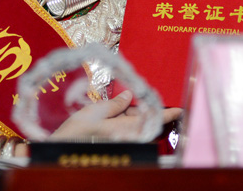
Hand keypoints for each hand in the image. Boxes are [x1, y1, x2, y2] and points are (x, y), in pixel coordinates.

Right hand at [49, 90, 181, 141]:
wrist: (62, 147)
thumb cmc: (78, 131)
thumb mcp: (96, 111)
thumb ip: (116, 104)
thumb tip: (129, 97)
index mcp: (127, 129)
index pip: (153, 121)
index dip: (167, 114)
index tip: (180, 110)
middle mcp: (126, 136)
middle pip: (142, 119)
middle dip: (138, 106)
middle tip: (126, 95)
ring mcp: (120, 139)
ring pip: (132, 122)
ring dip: (127, 111)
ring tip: (112, 104)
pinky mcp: (113, 140)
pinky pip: (124, 127)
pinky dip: (120, 118)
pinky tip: (109, 112)